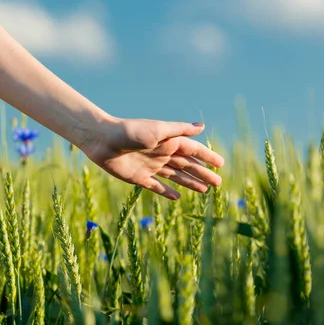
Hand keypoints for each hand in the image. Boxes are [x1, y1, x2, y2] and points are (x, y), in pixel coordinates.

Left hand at [80, 118, 224, 199]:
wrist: (102, 141)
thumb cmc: (130, 132)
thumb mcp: (158, 129)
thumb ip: (180, 130)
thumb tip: (202, 126)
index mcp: (169, 141)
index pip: (193, 150)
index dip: (207, 157)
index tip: (221, 164)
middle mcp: (162, 154)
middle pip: (187, 166)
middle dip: (203, 173)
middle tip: (219, 183)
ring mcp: (151, 166)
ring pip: (175, 177)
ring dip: (190, 183)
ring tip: (204, 191)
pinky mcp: (139, 178)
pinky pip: (156, 187)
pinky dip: (167, 192)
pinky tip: (177, 197)